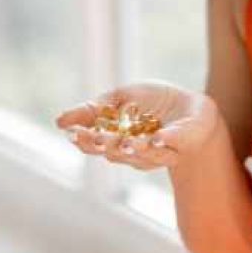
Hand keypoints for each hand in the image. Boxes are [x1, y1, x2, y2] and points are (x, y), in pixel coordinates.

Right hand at [54, 80, 219, 172]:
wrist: (192, 106)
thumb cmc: (153, 103)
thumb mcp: (120, 98)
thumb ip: (92, 109)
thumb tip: (59, 121)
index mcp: (118, 141)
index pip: (96, 144)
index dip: (85, 141)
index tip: (72, 133)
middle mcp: (136, 152)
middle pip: (116, 153)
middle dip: (105, 145)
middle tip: (95, 138)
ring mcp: (159, 152)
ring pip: (143, 155)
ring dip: (133, 148)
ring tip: (125, 141)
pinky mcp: (181, 145)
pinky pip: (171, 146)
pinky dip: (164, 143)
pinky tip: (157, 138)